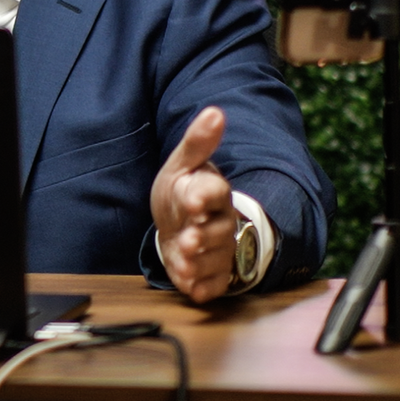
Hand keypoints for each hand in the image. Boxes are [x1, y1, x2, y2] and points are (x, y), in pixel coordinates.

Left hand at [151, 107, 246, 303]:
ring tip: (185, 262)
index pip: (214, 192)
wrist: (178, 223)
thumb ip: (197, 143)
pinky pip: (213, 285)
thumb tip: (214, 112)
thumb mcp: (182, 165)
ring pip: (215, 260)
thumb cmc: (182, 191)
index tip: (191, 198)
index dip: (203, 196)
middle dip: (203, 238)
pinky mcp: (212, 274)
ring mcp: (218, 250)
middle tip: (189, 240)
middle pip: (219, 232)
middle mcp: (221, 222)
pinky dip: (203, 288)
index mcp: (213, 192)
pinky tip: (192, 288)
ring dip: (199, 264)